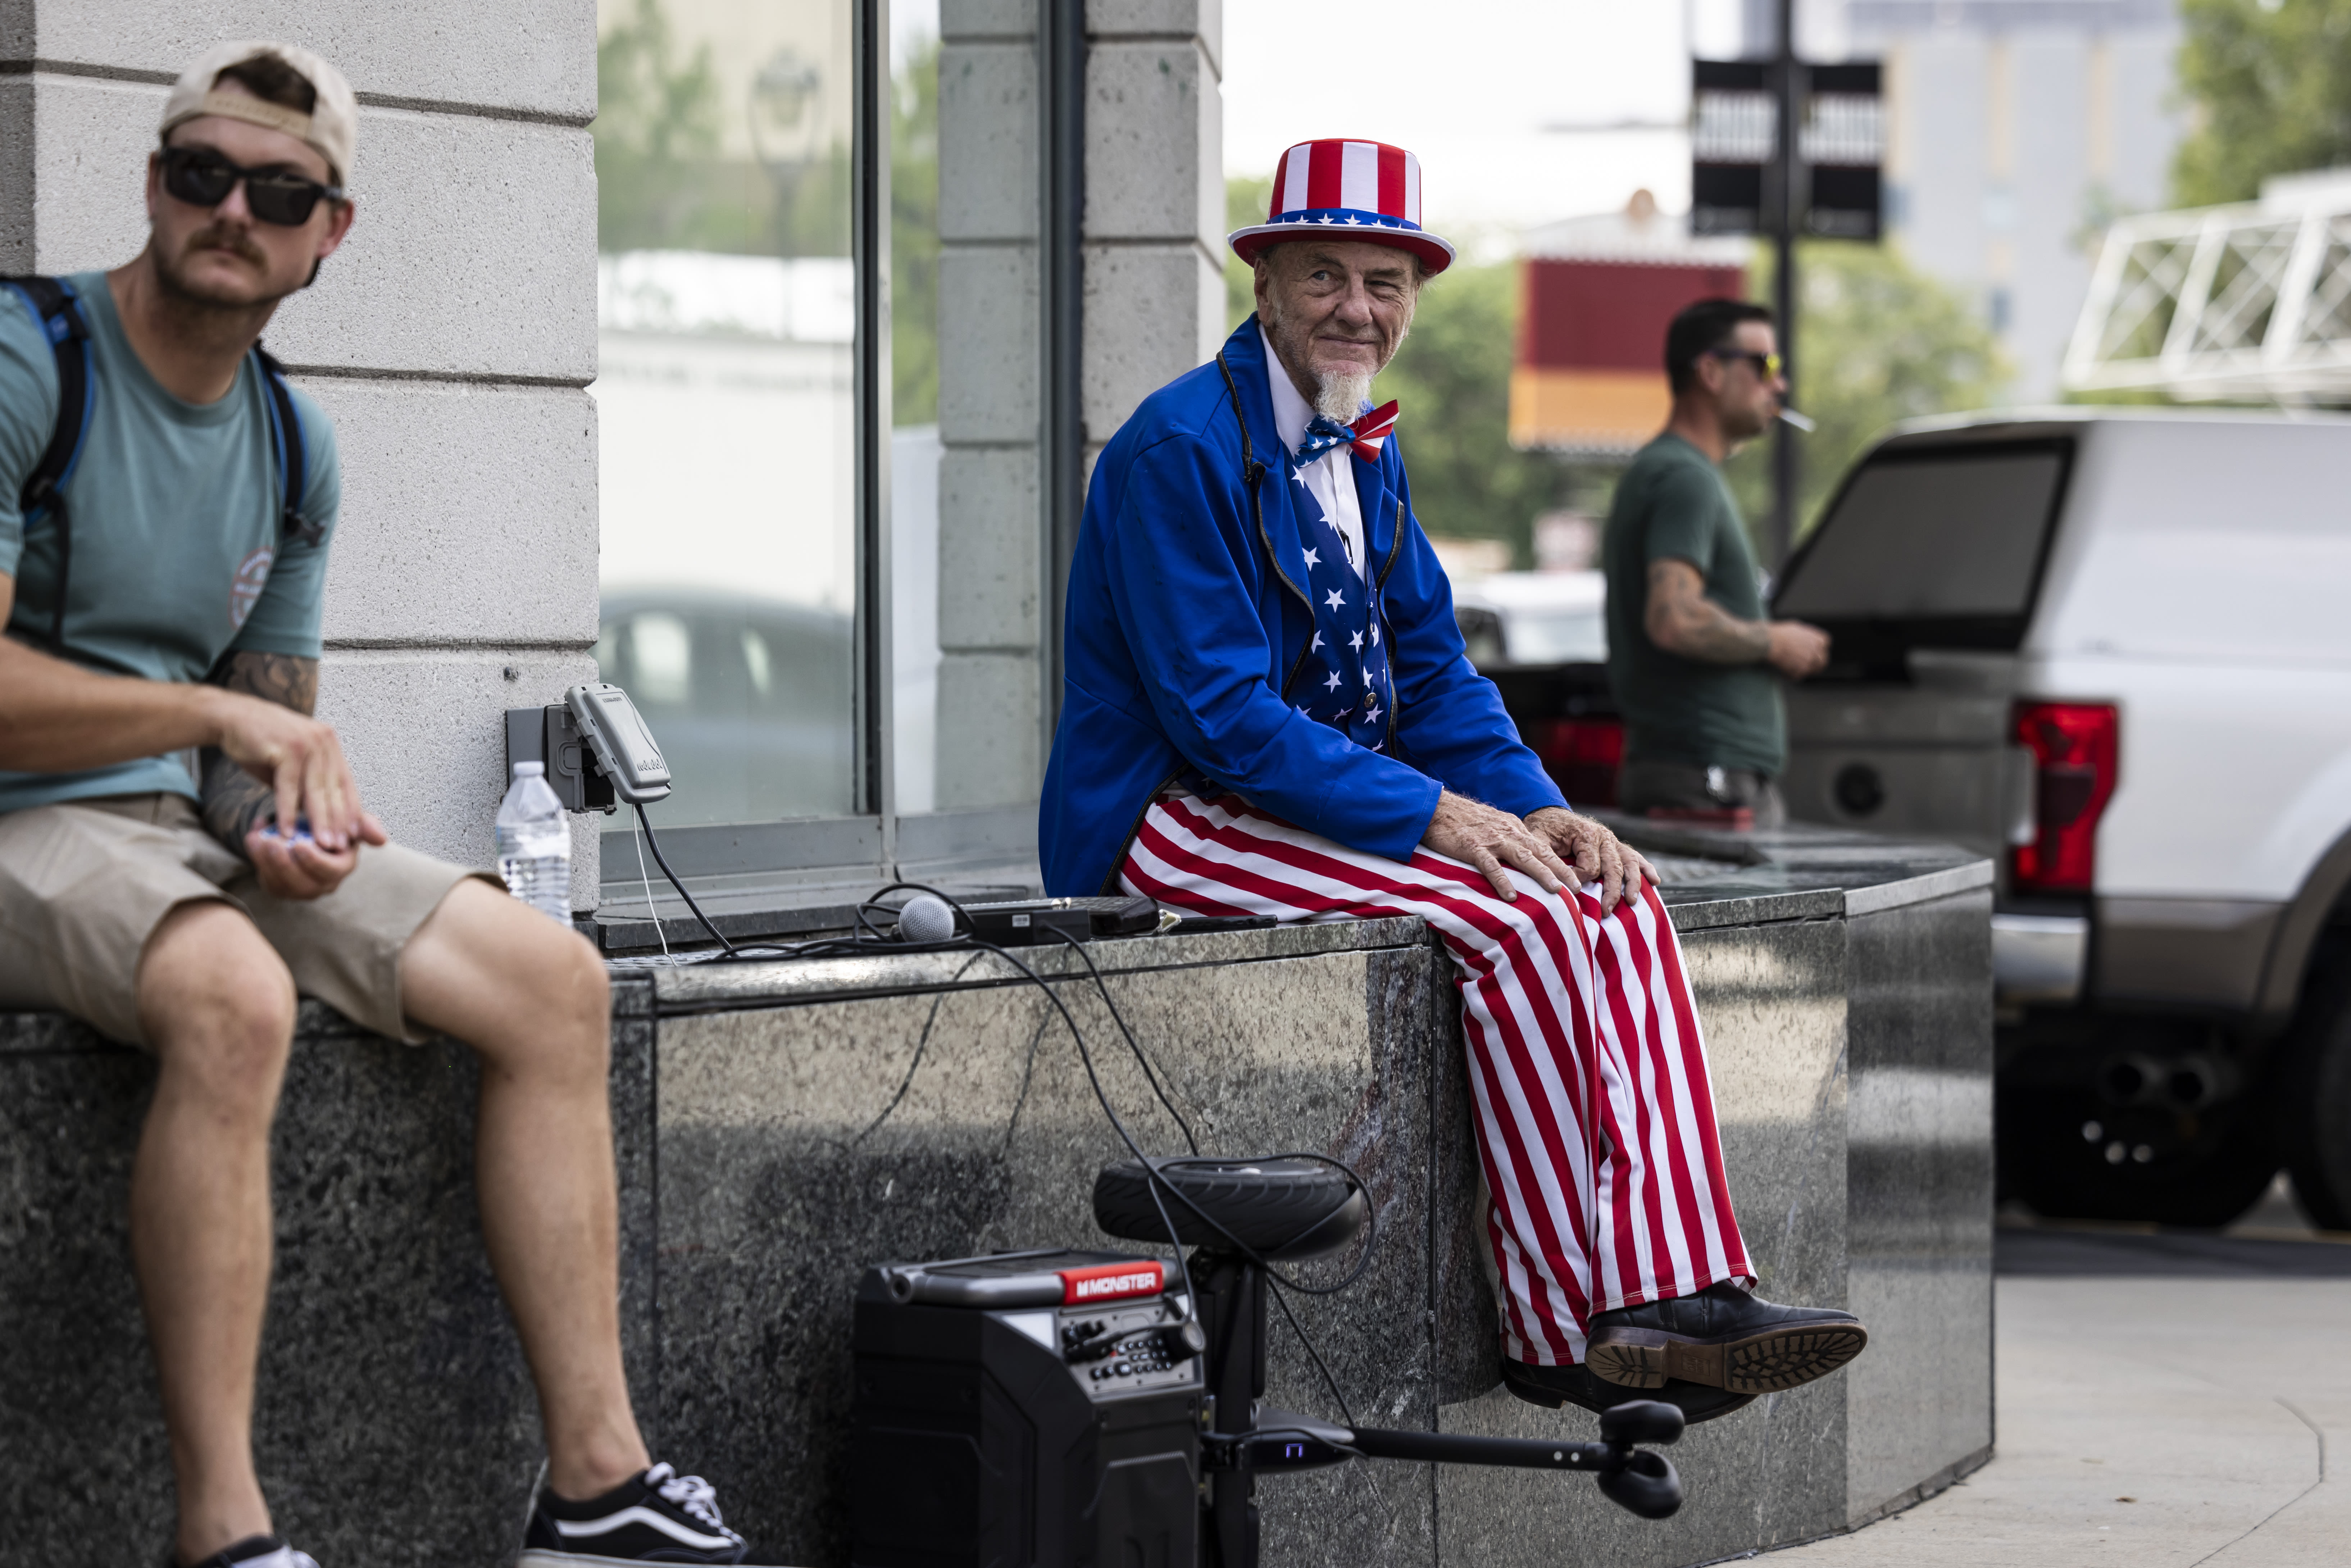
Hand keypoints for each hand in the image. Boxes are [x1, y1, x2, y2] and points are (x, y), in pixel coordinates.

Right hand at [208, 689, 375, 851]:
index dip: (351, 811)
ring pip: (315, 790)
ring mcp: (306, 742)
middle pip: (333, 789)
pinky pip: (288, 787)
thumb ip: (309, 788)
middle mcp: (323, 741)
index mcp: (330, 745)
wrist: (231, 718)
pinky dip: (288, 812)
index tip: (355, 836)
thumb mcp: (293, 767)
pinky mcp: (285, 748)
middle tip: (341, 848)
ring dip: (319, 821)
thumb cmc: (264, 747)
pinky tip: (287, 832)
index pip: (346, 783)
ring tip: (322, 845)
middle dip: (338, 822)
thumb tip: (326, 819)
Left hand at [243, 813, 383, 900]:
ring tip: (257, 840)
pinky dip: (256, 861)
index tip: (299, 844)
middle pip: (304, 884)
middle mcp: (324, 883)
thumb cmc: (329, 823)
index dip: (314, 861)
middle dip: (285, 865)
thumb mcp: (347, 818)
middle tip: (272, 843)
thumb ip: (364, 824)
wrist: (305, 827)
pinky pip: (267, 881)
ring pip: (282, 885)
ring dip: (266, 863)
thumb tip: (382, 838)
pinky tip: (253, 839)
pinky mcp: (281, 888)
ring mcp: (301, 888)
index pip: (331, 871)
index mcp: (342, 866)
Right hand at [1420, 790, 1576, 901]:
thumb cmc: (1463, 821)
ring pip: (1522, 857)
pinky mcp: (1472, 847)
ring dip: (1541, 874)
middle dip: (1561, 871)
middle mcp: (1508, 832)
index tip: (1576, 880)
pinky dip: (1502, 881)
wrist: (1436, 808)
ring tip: (1556, 891)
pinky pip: (1490, 866)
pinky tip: (1511, 896)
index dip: (1561, 864)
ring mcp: (1491, 840)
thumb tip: (1524, 861)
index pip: (1543, 848)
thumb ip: (1509, 840)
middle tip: (1578, 889)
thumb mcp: (1493, 826)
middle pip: (1540, 853)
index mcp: (1514, 828)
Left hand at [1523, 806, 1657, 913]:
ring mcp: (1612, 841)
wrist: (1549, 815)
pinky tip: (1654, 881)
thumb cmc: (1543, 829)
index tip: (1570, 888)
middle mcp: (1604, 836)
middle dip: (1612, 891)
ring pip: (1629, 862)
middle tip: (1607, 910)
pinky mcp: (1615, 845)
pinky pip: (1633, 857)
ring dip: (1632, 883)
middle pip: (1614, 867)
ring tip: (1632, 901)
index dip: (1580, 880)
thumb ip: (1547, 861)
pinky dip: (1645, 868)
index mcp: (1587, 833)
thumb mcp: (1538, 841)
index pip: (1591, 866)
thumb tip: (1559, 885)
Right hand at [1765, 620, 1830, 679]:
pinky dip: (1792, 674)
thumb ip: (1807, 635)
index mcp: (1819, 639)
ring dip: (1805, 669)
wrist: (1769, 643)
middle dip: (1817, 662)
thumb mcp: (1798, 628)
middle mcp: (1817, 652)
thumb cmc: (1780, 633)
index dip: (1819, 648)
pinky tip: (1784, 667)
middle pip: (1823, 660)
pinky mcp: (1800, 672)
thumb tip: (1806, 640)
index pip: (1825, 645)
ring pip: (1812, 670)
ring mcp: (1810, 663)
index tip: (1813, 650)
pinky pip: (1799, 676)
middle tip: (1808, 664)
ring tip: (1793, 666)